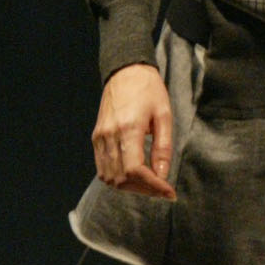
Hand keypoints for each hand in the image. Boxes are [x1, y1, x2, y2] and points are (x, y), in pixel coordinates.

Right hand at [92, 63, 176, 199]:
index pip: (135, 170)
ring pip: (109, 178)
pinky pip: (102, 168)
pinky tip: (135, 175)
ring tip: (149, 183)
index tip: (169, 192)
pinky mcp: (96, 138)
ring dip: (130, 187)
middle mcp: (109, 135)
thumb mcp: (164, 116)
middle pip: (122, 178)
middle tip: (162, 189)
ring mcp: (100, 137)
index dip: (152, 186)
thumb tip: (162, 176)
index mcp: (128, 128)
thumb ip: (163, 148)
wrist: (125, 72)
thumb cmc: (148, 90)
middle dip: (144, 189)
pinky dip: (118, 178)